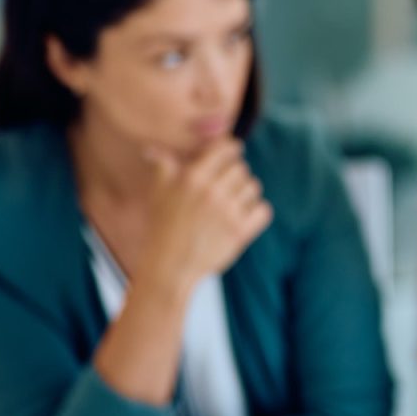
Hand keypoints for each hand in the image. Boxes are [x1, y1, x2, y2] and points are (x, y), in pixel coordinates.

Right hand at [136, 139, 271, 294]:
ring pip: (253, 187)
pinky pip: (263, 210)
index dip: (231, 148)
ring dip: (245, 193)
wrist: (168, 267)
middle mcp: (212, 191)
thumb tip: (153, 150)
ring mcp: (228, 211)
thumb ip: (162, 167)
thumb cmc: (161, 228)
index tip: (234, 151)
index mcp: (192, 177)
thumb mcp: (157, 193)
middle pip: (241, 168)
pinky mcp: (240, 231)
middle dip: (234, 175)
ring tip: (231, 204)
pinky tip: (244, 216)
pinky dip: (257, 212)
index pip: (224, 149)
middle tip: (226, 186)